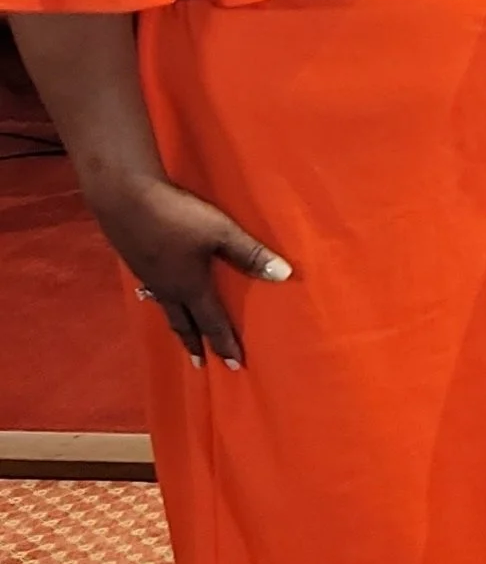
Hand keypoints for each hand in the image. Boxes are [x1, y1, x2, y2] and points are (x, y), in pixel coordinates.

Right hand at [91, 172, 291, 371]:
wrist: (123, 198)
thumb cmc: (176, 216)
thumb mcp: (220, 231)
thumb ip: (250, 253)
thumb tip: (284, 275)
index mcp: (191, 286)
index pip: (213, 322)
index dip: (225, 343)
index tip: (234, 365)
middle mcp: (168, 288)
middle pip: (184, 323)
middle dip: (195, 343)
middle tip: (200, 363)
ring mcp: (148, 275)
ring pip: (166, 309)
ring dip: (177, 325)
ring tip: (181, 334)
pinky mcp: (135, 260)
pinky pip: (154, 292)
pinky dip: (162, 303)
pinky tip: (159, 292)